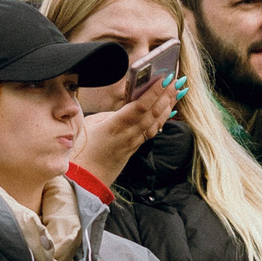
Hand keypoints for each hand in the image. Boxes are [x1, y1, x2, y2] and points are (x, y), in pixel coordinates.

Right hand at [70, 72, 179, 188]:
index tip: (165, 79)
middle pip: (152, 113)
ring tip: (177, 92)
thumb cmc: (82, 151)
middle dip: (167, 96)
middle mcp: (128, 135)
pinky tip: (168, 110)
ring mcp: (133, 143)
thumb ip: (109, 114)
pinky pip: (151, 132)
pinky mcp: (134, 149)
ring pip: (155, 123)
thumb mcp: (91, 125)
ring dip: (168, 106)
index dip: (154, 92)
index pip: (139, 107)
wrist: (85, 181)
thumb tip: (125, 107)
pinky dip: (161, 119)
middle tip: (178, 81)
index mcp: (114, 127)